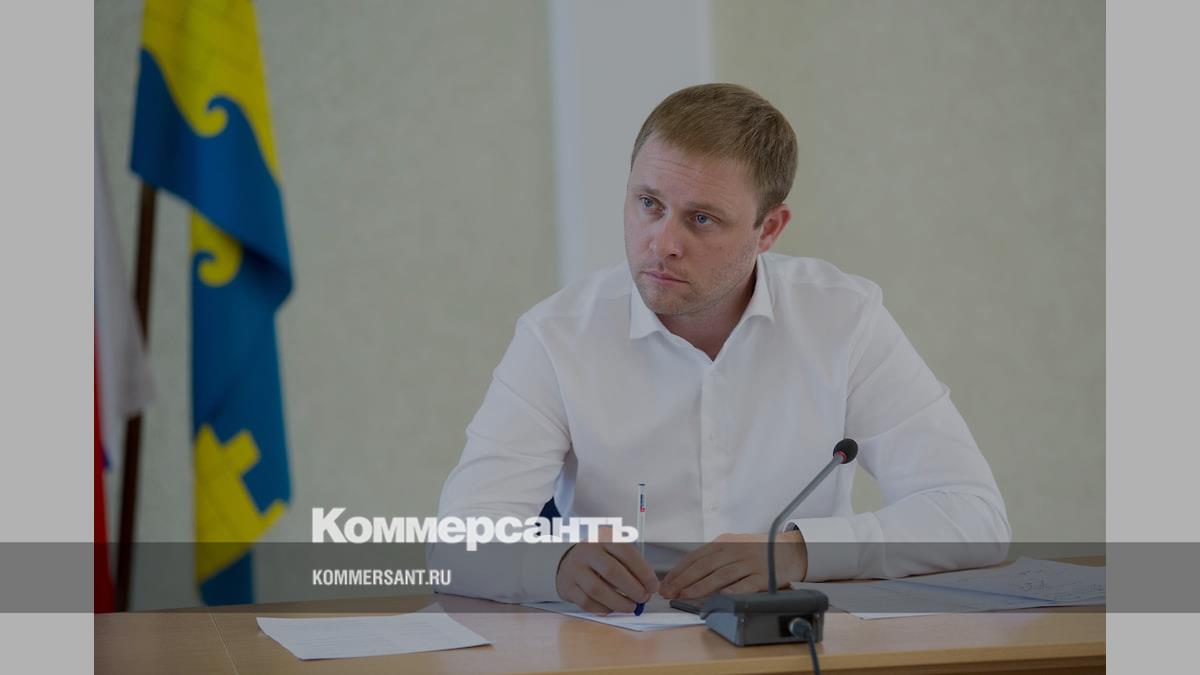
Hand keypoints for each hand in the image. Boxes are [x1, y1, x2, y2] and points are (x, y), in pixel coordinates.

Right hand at [555, 539, 657, 614]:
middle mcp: (588, 551)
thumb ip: (632, 567)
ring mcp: (575, 569)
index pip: (627, 553)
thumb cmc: (600, 557)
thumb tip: (648, 588)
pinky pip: (586, 602)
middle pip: (612, 572)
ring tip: (631, 607)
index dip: (643, 572)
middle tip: (643, 598)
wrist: (570, 560)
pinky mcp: (567, 586)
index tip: (653, 586)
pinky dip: (603, 609)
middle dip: (632, 589)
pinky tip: (612, 608)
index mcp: (604, 539)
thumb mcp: (615, 552)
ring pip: (597, 590)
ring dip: (619, 602)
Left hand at [659, 531, 806, 598]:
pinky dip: (731, 591)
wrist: (790, 550)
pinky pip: (745, 585)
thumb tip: (687, 576)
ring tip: (685, 595)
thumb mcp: (734, 546)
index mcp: (725, 542)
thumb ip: (714, 558)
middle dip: (683, 580)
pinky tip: (719, 598)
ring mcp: (750, 563)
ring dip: (700, 586)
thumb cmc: (758, 551)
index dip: (679, 570)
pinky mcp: (763, 576)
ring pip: (721, 575)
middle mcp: (735, 550)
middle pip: (704, 565)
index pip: (696, 556)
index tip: (666, 583)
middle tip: (669, 591)